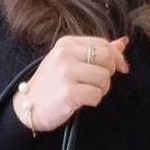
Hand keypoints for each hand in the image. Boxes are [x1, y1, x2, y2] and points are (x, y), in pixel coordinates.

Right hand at [13, 35, 129, 132]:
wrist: (27, 106)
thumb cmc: (50, 85)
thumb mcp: (69, 62)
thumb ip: (94, 51)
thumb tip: (122, 43)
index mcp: (66, 44)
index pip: (103, 44)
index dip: (117, 57)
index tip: (122, 68)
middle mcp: (65, 55)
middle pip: (107, 59)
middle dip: (108, 74)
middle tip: (97, 84)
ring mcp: (66, 73)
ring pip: (104, 78)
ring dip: (101, 90)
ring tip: (86, 93)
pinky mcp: (68, 92)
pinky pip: (96, 95)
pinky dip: (93, 101)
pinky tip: (81, 102)